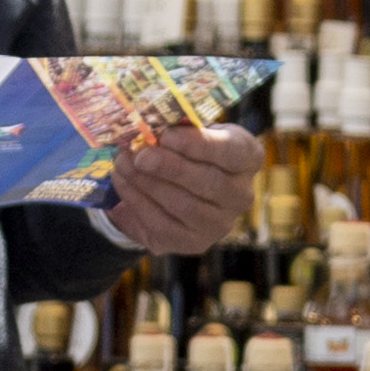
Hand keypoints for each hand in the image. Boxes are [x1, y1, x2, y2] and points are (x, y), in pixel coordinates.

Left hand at [102, 120, 260, 257]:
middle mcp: (241, 194)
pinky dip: (137, 203)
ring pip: (184, 206)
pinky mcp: (194, 242)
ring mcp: (220, 223)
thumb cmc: (185, 148)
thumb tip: (146, 129)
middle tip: (139, 155)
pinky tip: (122, 184)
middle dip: (168, 167)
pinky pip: (163, 226)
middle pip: (209, 182)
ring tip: (122, 165)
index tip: (167, 135)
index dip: (199, 144)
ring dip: (147, 184)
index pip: (232, 151)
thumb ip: (174, 128)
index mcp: (247, 158)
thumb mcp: (187, 130)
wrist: (178, 185)